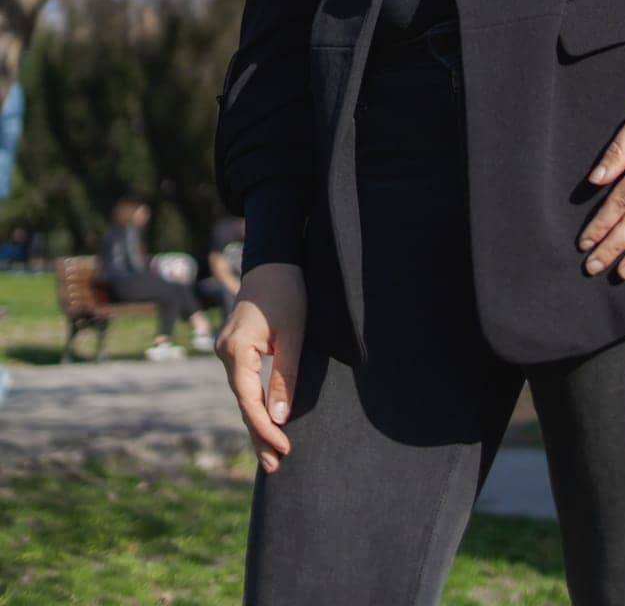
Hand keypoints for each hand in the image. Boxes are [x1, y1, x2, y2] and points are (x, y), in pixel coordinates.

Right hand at [214, 262, 306, 474]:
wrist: (273, 263)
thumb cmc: (286, 294)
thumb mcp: (292, 334)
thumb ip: (285, 377)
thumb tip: (279, 419)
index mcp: (236, 349)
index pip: (249, 400)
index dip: (265, 428)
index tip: (285, 448)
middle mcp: (225, 353)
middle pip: (242, 403)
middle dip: (258, 436)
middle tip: (275, 468)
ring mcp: (227, 351)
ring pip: (242, 396)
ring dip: (256, 424)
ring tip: (271, 457)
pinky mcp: (236, 350)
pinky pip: (244, 385)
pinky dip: (254, 406)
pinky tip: (264, 424)